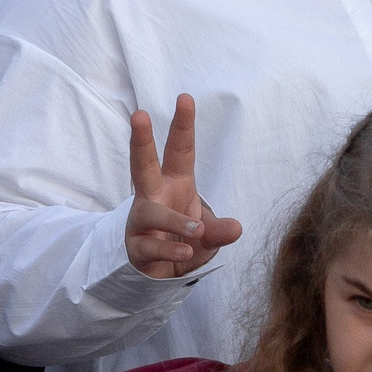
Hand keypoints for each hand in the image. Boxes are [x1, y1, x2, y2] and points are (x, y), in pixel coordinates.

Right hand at [126, 94, 242, 279]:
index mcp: (175, 184)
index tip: (185, 98)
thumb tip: (236, 228)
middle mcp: (154, 196)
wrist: (160, 273)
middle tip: (139, 114)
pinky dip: (170, 249)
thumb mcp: (209, 235)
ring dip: (175, 221)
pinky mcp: (136, 246)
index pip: (180, 151)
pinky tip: (186, 252)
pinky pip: (150, 246)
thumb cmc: (184, 240)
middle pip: (143, 164)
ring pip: (151, 212)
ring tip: (197, 230)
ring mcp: (141, 221)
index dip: (183, 125)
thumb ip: (220, 231)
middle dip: (141, 140)